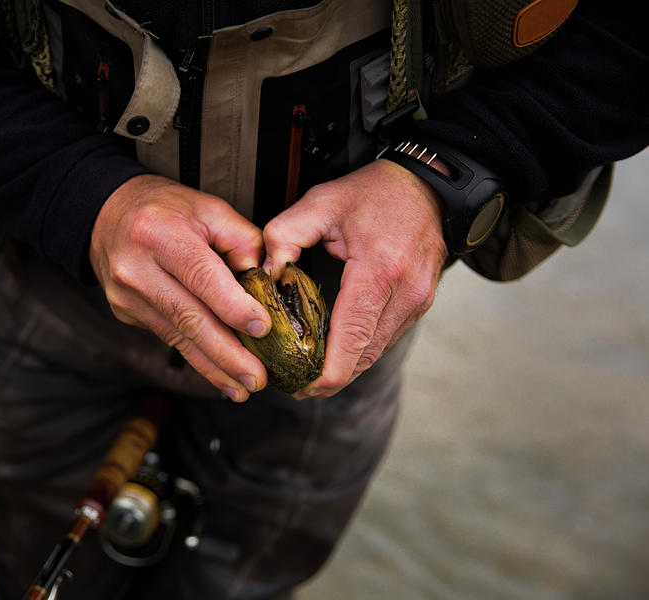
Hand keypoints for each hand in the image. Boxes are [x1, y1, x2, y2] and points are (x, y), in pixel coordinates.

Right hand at [90, 174, 270, 401]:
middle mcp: (137, 268)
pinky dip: (197, 357)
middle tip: (256, 378)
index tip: (262, 329)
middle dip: (227, 353)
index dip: (232, 306)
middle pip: (188, 317)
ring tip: (243, 387)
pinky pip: (169, 338)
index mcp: (159, 233)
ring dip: (214, 366)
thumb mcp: (207, 207)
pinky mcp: (126, 313)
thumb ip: (242, 239)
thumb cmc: (164, 209)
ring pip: (178, 337)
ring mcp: (127, 295)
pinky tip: (220, 373)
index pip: (201, 275)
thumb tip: (265, 280)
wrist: (108, 215)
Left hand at [263, 159, 447, 397]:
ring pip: (378, 350)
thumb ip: (284, 235)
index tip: (306, 388)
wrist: (426, 185)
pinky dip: (362, 350)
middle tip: (298, 387)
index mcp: (379, 269)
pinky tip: (338, 353)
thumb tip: (266, 273)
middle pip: (366, 353)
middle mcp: (405, 292)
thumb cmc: (373, 192)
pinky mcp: (421, 303)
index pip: (353, 335)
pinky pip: (387, 337)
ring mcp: (418, 300)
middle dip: (332, 377)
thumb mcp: (321, 202)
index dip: (330, 371)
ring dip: (348, 367)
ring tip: (313, 375)